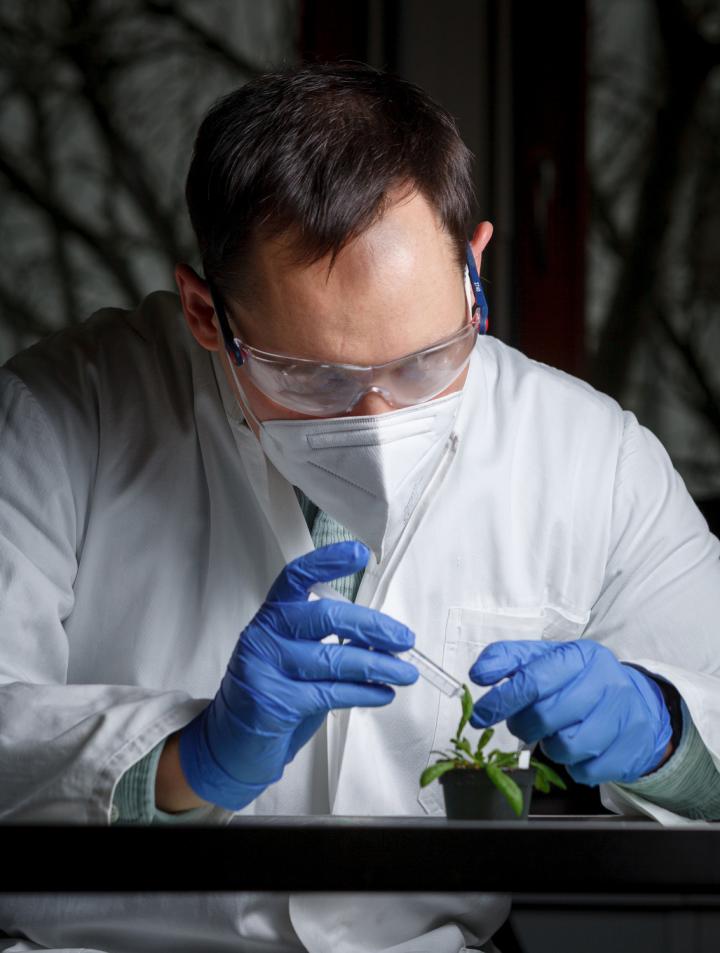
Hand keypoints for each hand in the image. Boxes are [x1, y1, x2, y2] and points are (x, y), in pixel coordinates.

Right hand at [178, 541, 416, 809]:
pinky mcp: (275, 701)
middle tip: (404, 639)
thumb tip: (384, 638)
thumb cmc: (274, 693)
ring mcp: (266, 667)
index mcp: (271, 615)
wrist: (232, 743)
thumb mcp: (295, 657)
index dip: (327, 562)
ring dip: (379, 667)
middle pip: (326, 616)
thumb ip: (328, 641)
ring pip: (334, 659)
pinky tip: (383, 693)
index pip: (296, 577)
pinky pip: (331, 693)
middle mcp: (265, 634)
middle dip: (373, 627)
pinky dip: (365, 693)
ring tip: (406, 673)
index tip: (359, 554)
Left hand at [468, 640, 671, 785]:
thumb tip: (479, 673)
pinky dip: (572, 766)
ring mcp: (622, 718)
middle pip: (546, 715)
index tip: (480, 714)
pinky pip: (584, 771)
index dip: (502, 699)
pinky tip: (577, 750)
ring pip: (565, 746)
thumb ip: (511, 660)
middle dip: (523, 725)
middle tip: (521, 724)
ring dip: (549, 745)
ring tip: (554, 733)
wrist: (638, 705)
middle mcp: (606, 682)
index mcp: (581, 655)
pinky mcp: (629, 751)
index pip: (533, 679)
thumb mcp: (549, 660)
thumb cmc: (581, 682)